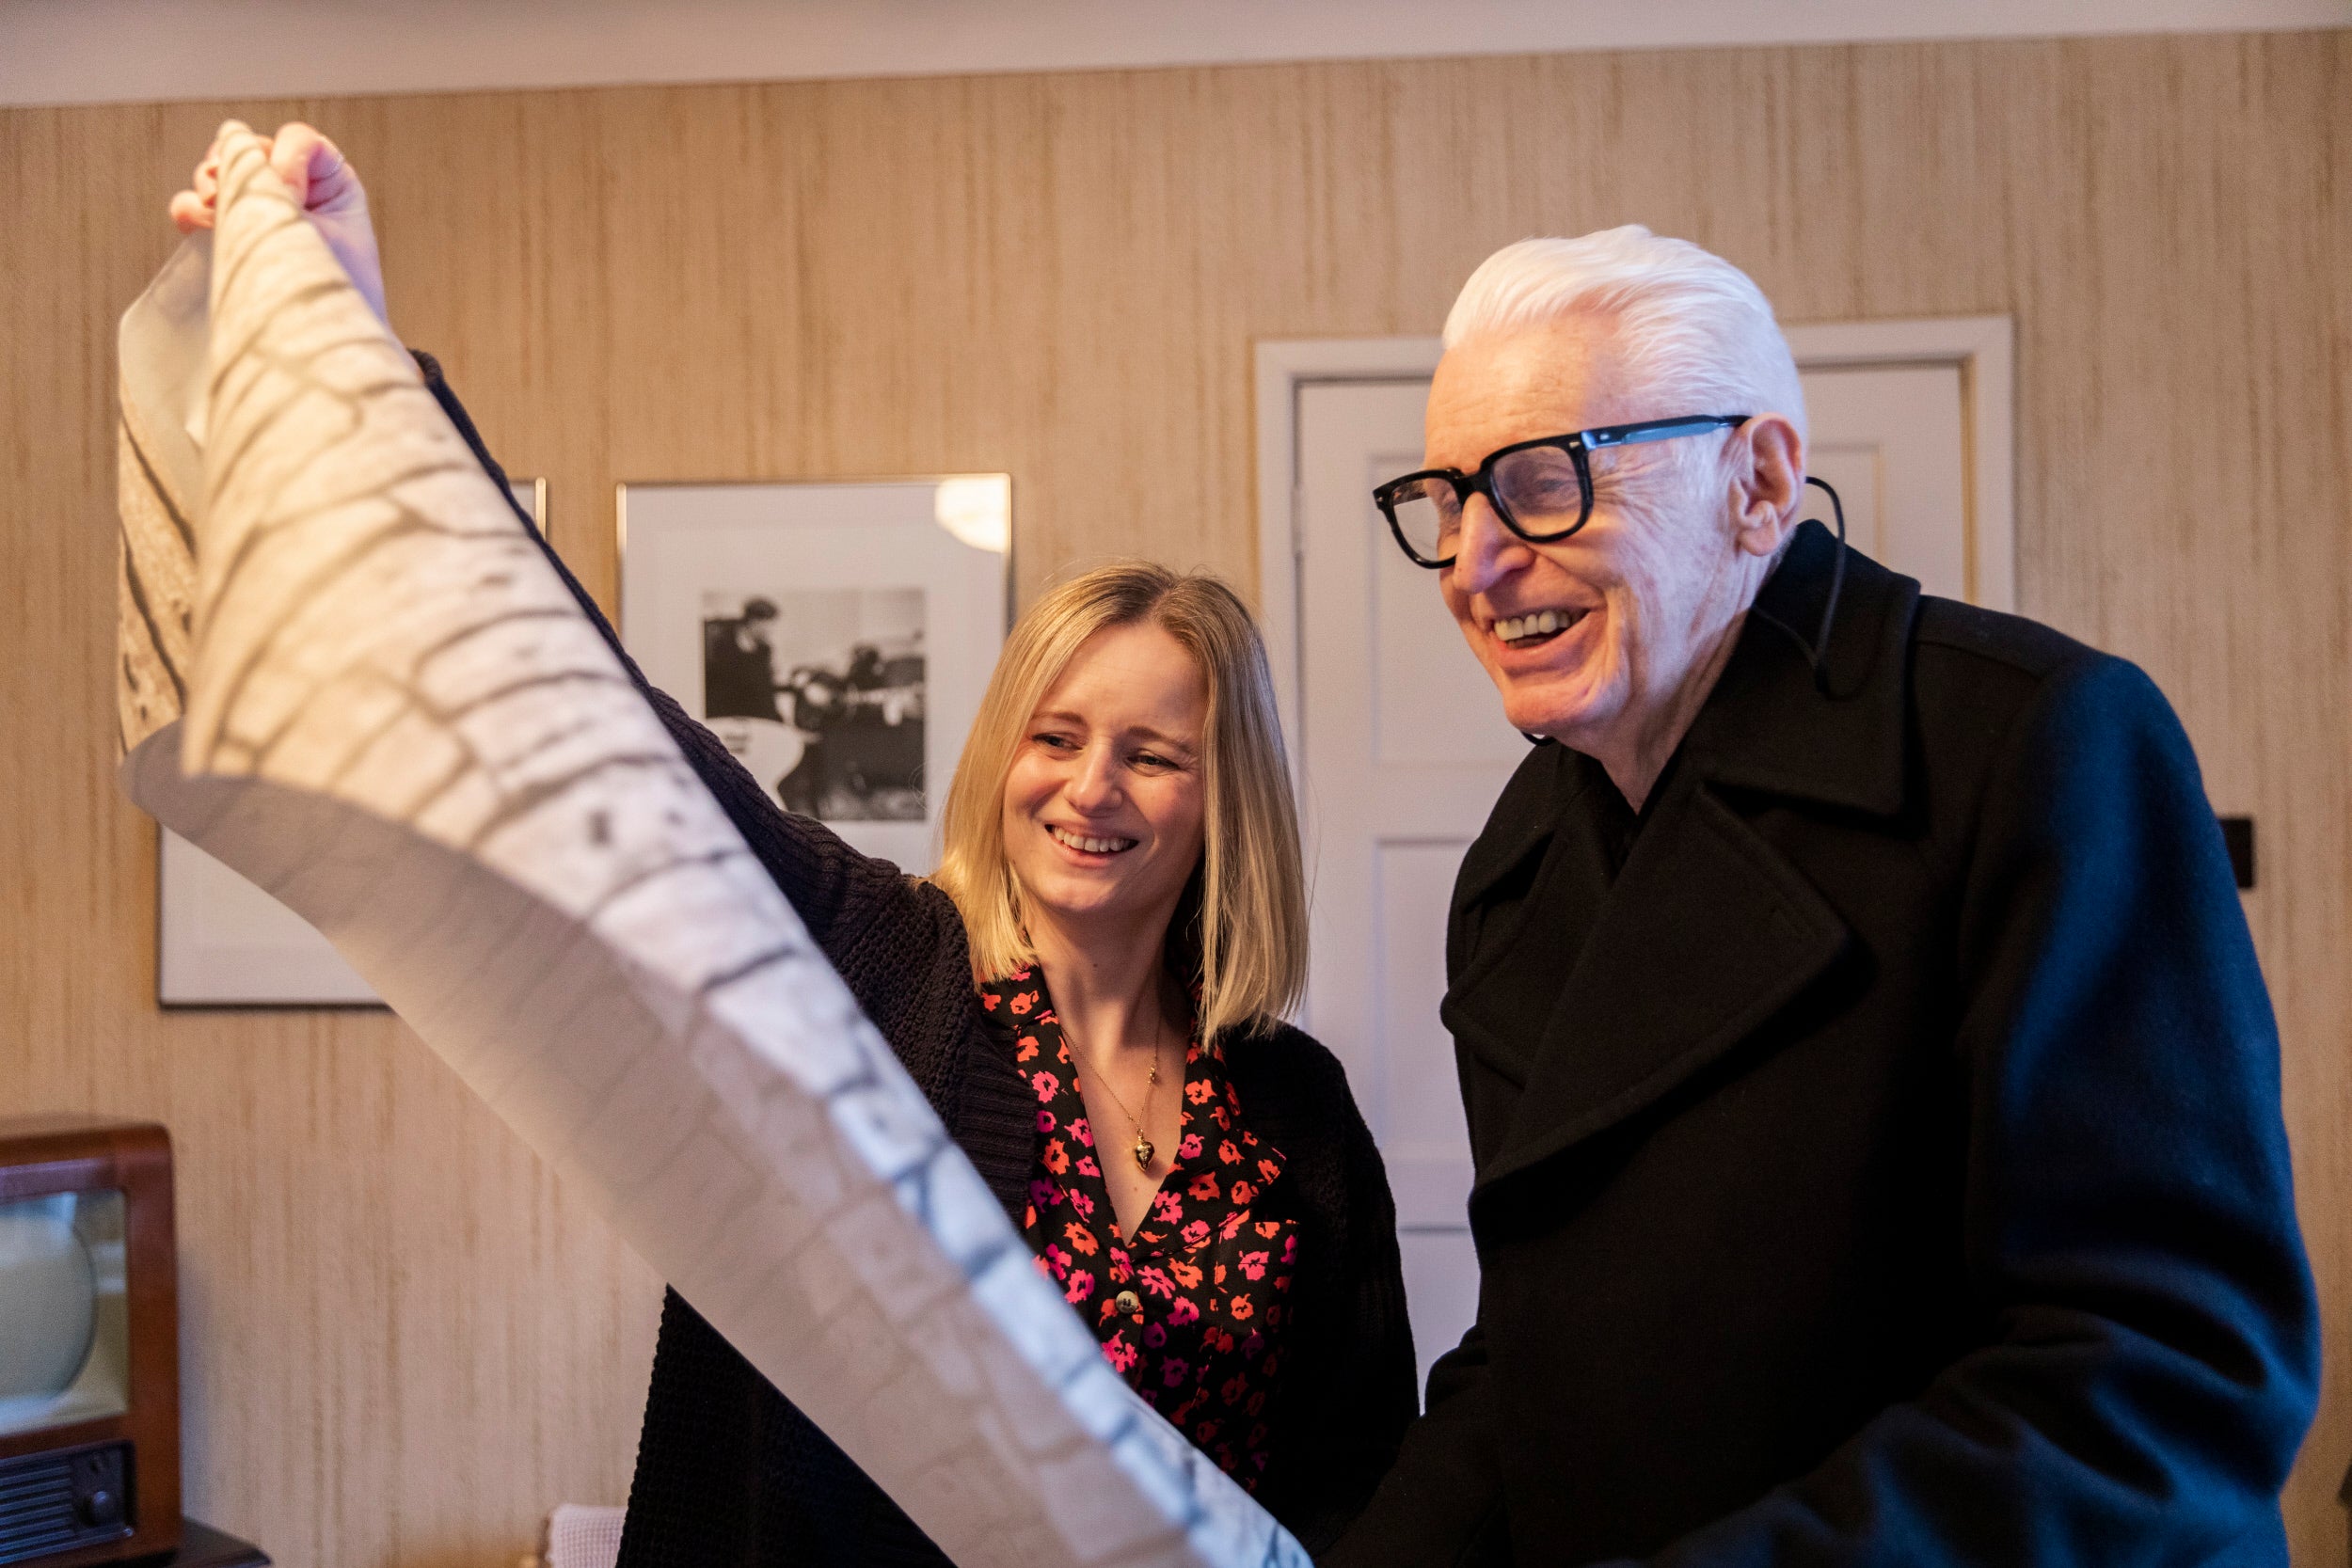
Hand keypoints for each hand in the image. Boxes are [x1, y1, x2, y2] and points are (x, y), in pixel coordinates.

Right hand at [169, 121, 388, 325]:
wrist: (327, 347)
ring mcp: (260, 214)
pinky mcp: (232, 238)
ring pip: (220, 174)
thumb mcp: (321, 233)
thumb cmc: (339, 292)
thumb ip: (283, 187)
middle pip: (251, 149)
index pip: (299, 141)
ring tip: (214, 208)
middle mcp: (296, 193)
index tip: (292, 198)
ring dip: (209, 182)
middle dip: (235, 163)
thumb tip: (237, 143)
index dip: (286, 159)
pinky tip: (199, 224)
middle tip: (227, 188)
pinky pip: (195, 207)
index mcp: (333, 184)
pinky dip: (190, 209)